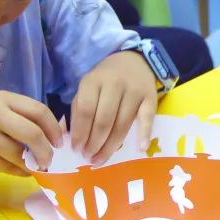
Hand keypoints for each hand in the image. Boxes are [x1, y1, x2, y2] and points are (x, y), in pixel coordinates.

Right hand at [0, 91, 62, 176]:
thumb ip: (17, 118)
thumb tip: (50, 136)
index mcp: (2, 99)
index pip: (39, 110)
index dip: (54, 128)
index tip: (60, 141)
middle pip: (33, 133)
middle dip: (47, 150)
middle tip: (51, 160)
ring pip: (19, 154)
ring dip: (32, 164)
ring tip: (35, 167)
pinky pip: (6, 167)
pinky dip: (18, 171)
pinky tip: (21, 171)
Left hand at [69, 50, 157, 164]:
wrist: (134, 61)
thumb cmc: (106, 80)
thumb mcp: (88, 87)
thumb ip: (78, 109)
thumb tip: (68, 137)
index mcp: (94, 81)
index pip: (86, 110)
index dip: (80, 133)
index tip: (76, 149)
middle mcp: (114, 84)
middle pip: (104, 120)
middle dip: (95, 143)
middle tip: (89, 157)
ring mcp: (134, 90)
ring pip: (123, 123)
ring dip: (112, 145)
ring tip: (102, 159)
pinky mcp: (150, 96)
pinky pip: (148, 117)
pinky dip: (144, 133)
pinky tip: (140, 148)